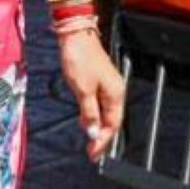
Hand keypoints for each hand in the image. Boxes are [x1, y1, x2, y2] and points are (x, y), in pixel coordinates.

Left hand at [59, 31, 124, 162]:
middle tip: (91, 152)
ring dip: (96, 126)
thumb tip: (93, 132)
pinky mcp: (99, 80)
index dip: (102, 141)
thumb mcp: (82, 90)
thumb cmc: (80, 59)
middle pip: (111, 120)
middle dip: (101, 137)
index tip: (93, 154)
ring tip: (86, 139)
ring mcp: (107, 85)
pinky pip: (99, 103)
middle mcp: (115, 90)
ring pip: (105, 112)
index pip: (112, 125)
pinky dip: (92, 114)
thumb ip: (89, 113)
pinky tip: (84, 119)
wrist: (75, 34)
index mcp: (115, 93)